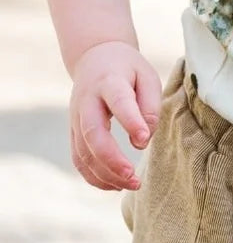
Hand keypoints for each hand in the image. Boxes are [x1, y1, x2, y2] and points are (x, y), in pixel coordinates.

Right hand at [68, 41, 160, 190]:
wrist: (96, 57)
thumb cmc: (128, 69)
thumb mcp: (146, 75)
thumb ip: (150, 104)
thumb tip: (144, 139)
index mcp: (109, 81)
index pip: (118, 102)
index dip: (130, 121)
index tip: (143, 141)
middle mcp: (87, 101)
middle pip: (92, 134)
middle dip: (112, 160)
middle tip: (134, 177)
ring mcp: (75, 118)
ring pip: (83, 152)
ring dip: (105, 174)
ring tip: (131, 184)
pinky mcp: (73, 132)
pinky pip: (79, 159)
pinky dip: (94, 176)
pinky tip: (114, 185)